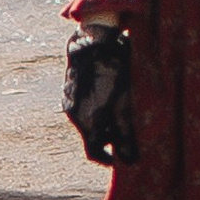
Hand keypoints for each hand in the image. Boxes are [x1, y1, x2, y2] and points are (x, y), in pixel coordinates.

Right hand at [62, 23, 137, 167]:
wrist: (93, 40)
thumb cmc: (113, 73)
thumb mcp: (125, 105)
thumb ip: (126, 134)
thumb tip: (130, 159)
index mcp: (87, 123)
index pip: (93, 152)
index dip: (106, 158)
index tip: (118, 159)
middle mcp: (74, 115)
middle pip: (91, 135)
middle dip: (108, 136)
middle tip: (125, 131)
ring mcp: (69, 99)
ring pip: (86, 118)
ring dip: (102, 119)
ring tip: (119, 107)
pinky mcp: (70, 86)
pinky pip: (82, 104)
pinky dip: (95, 105)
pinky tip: (108, 91)